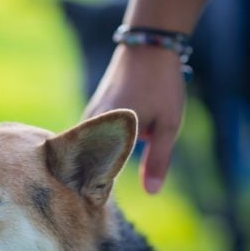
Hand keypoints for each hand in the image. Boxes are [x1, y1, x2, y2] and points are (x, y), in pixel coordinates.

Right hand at [83, 44, 185, 193]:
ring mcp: (88, 116)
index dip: (96, 189)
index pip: (94, 171)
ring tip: (87, 183)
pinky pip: (83, 138)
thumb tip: (151, 193)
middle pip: (82, 162)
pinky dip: (88, 151)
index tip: (95, 203)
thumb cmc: (162, 86)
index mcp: (107, 130)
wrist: (149, 47)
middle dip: (85, 179)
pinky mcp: (91, 112)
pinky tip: (93, 160)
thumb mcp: (168, 126)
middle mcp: (91, 124)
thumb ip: (159, 160)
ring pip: (80, 149)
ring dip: (86, 165)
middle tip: (86, 198)